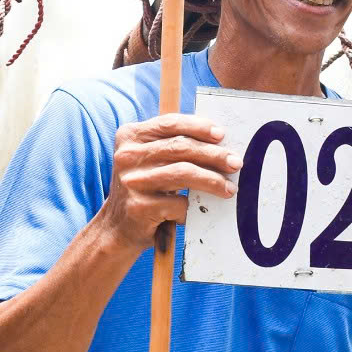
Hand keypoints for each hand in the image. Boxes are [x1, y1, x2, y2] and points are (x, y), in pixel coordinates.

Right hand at [98, 113, 235, 252]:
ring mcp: (132, 181)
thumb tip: (216, 141)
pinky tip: (197, 211)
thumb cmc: (143, 189)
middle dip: (214, 155)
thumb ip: (170, 146)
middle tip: (235, 162)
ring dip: (212, 181)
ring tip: (229, 188)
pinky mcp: (139, 206)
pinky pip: (179, 203)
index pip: (169, 123)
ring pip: (184, 173)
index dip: (198, 127)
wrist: (116, 228)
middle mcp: (127, 156)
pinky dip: (192, 208)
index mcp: (129, 136)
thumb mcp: (148, 160)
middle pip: (180, 147)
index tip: (221, 134)